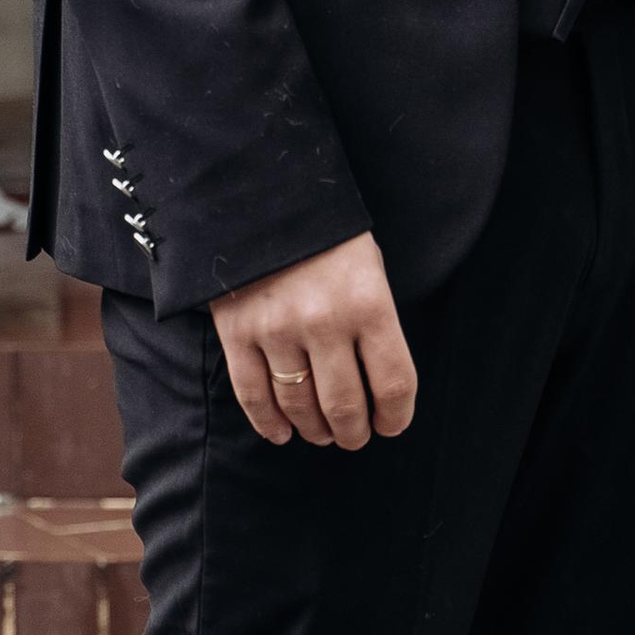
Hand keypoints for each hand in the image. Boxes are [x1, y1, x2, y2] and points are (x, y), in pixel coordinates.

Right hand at [210, 232, 417, 450]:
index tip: (391, 425)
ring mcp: (278, 330)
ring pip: (300, 406)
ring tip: (322, 434)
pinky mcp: (238, 334)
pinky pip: (254, 395)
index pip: (394, 384)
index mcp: (370, 304)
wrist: (262, 196)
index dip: (396, 417)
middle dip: (354, 432)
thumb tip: (380, 385)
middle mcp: (326, 322)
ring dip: (315, 430)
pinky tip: (282, 433)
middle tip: (355, 437)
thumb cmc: (327, 237)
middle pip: (345, 405)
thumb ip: (375, 324)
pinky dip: (269, 424)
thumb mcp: (370, 269)